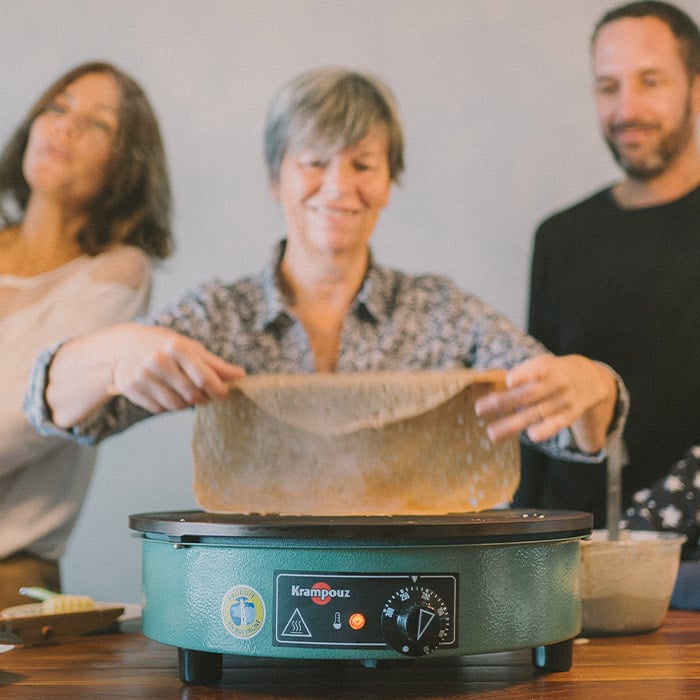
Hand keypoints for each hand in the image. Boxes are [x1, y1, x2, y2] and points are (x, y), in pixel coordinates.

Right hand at [108, 325, 244, 412]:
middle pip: (191, 394)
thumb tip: (241, 375)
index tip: (223, 393)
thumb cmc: (167, 346)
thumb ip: (215, 364)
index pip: (203, 378)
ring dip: (185, 403)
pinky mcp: (130, 388)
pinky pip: (158, 408)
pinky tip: (166, 393)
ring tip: (185, 392)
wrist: (125, 345)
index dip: (218, 390)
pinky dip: (167, 406)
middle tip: (204, 394)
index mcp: (177, 347)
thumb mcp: (191, 348)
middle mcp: (158, 360)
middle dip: (202, 397)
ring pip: (175, 405)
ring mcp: (142, 375)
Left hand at [474, 354, 616, 452]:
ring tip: (492, 433)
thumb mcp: (539, 365)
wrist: (589, 377)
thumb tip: (495, 391)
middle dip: (503, 402)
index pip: (535, 370)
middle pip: (528, 394)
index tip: (509, 381)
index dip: (523, 375)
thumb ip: (520, 375)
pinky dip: (546, 429)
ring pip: (537, 412)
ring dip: (513, 424)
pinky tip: (532, 436)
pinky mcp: (570, 414)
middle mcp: (557, 382)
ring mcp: (564, 399)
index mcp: (546, 366)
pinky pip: (557, 423)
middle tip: (479, 410)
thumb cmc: (551, 372)